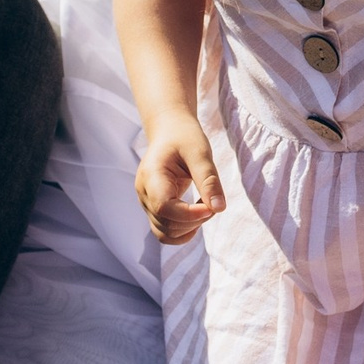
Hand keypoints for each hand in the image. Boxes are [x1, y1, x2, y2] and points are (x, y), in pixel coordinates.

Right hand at [135, 114, 224, 243]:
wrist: (169, 130)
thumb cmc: (184, 137)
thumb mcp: (200, 153)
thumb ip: (209, 181)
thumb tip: (219, 209)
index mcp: (152, 176)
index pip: (164, 207)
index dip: (189, 215)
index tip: (211, 208)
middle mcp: (144, 193)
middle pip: (165, 224)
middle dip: (194, 220)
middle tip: (213, 202)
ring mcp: (146, 202)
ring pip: (164, 233)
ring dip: (189, 228)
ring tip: (205, 207)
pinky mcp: (153, 208)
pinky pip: (164, 231)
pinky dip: (183, 230)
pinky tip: (197, 216)